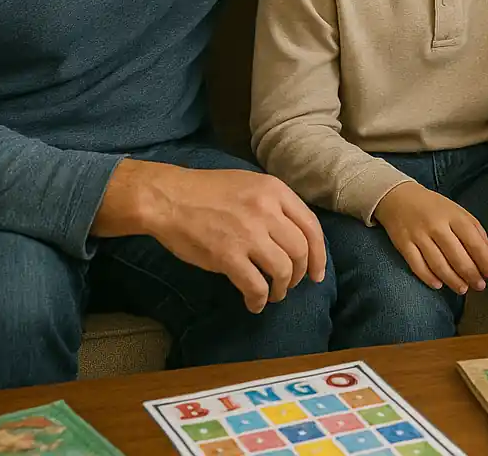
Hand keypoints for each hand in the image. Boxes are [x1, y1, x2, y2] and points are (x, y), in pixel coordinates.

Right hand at [93, 159, 326, 314]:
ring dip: (282, 288)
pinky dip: (259, 299)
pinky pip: (255, 285)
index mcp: (275, 191)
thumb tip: (294, 234)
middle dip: (302, 274)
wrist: (167, 198)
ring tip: (274, 294)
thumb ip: (275, 204)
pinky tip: (254, 303)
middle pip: (301, 251)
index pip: (312, 226)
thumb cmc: (207, 191)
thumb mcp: (250, 184)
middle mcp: (267, 211)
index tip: (317, 272)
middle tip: (292, 284)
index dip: (319, 254)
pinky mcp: (227, 255)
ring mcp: (248, 233)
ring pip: (283, 270)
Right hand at [373, 182, 487, 293]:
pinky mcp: (403, 244)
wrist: (398, 197)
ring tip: (463, 289)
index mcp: (453, 216)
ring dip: (453, 280)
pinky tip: (439, 285)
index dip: (484, 259)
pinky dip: (428, 278)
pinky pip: (417, 266)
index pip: (473, 241)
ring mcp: (419, 236)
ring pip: (438, 264)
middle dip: (471, 274)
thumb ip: (476, 230)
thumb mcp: (457, 211)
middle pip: (457, 256)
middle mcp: (437, 226)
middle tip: (480, 286)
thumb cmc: (433, 206)